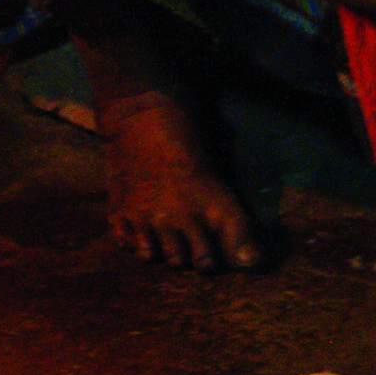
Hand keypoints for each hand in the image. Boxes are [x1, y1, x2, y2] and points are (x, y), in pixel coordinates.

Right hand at [97, 90, 265, 270]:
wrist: (140, 110)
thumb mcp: (220, 170)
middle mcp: (182, 218)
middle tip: (199, 241)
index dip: (239, 256)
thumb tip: (253, 258)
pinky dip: (135, 240)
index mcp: (214, 204)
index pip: (239, 252)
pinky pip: (130, 245)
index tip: (238, 254)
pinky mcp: (122, 212)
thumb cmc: (187, 132)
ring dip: (168, 249)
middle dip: (202, 256)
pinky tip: (141, 228)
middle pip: (200, 264)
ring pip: (164, 259)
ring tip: (169, 233)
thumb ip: (234, 217)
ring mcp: (149, 218)